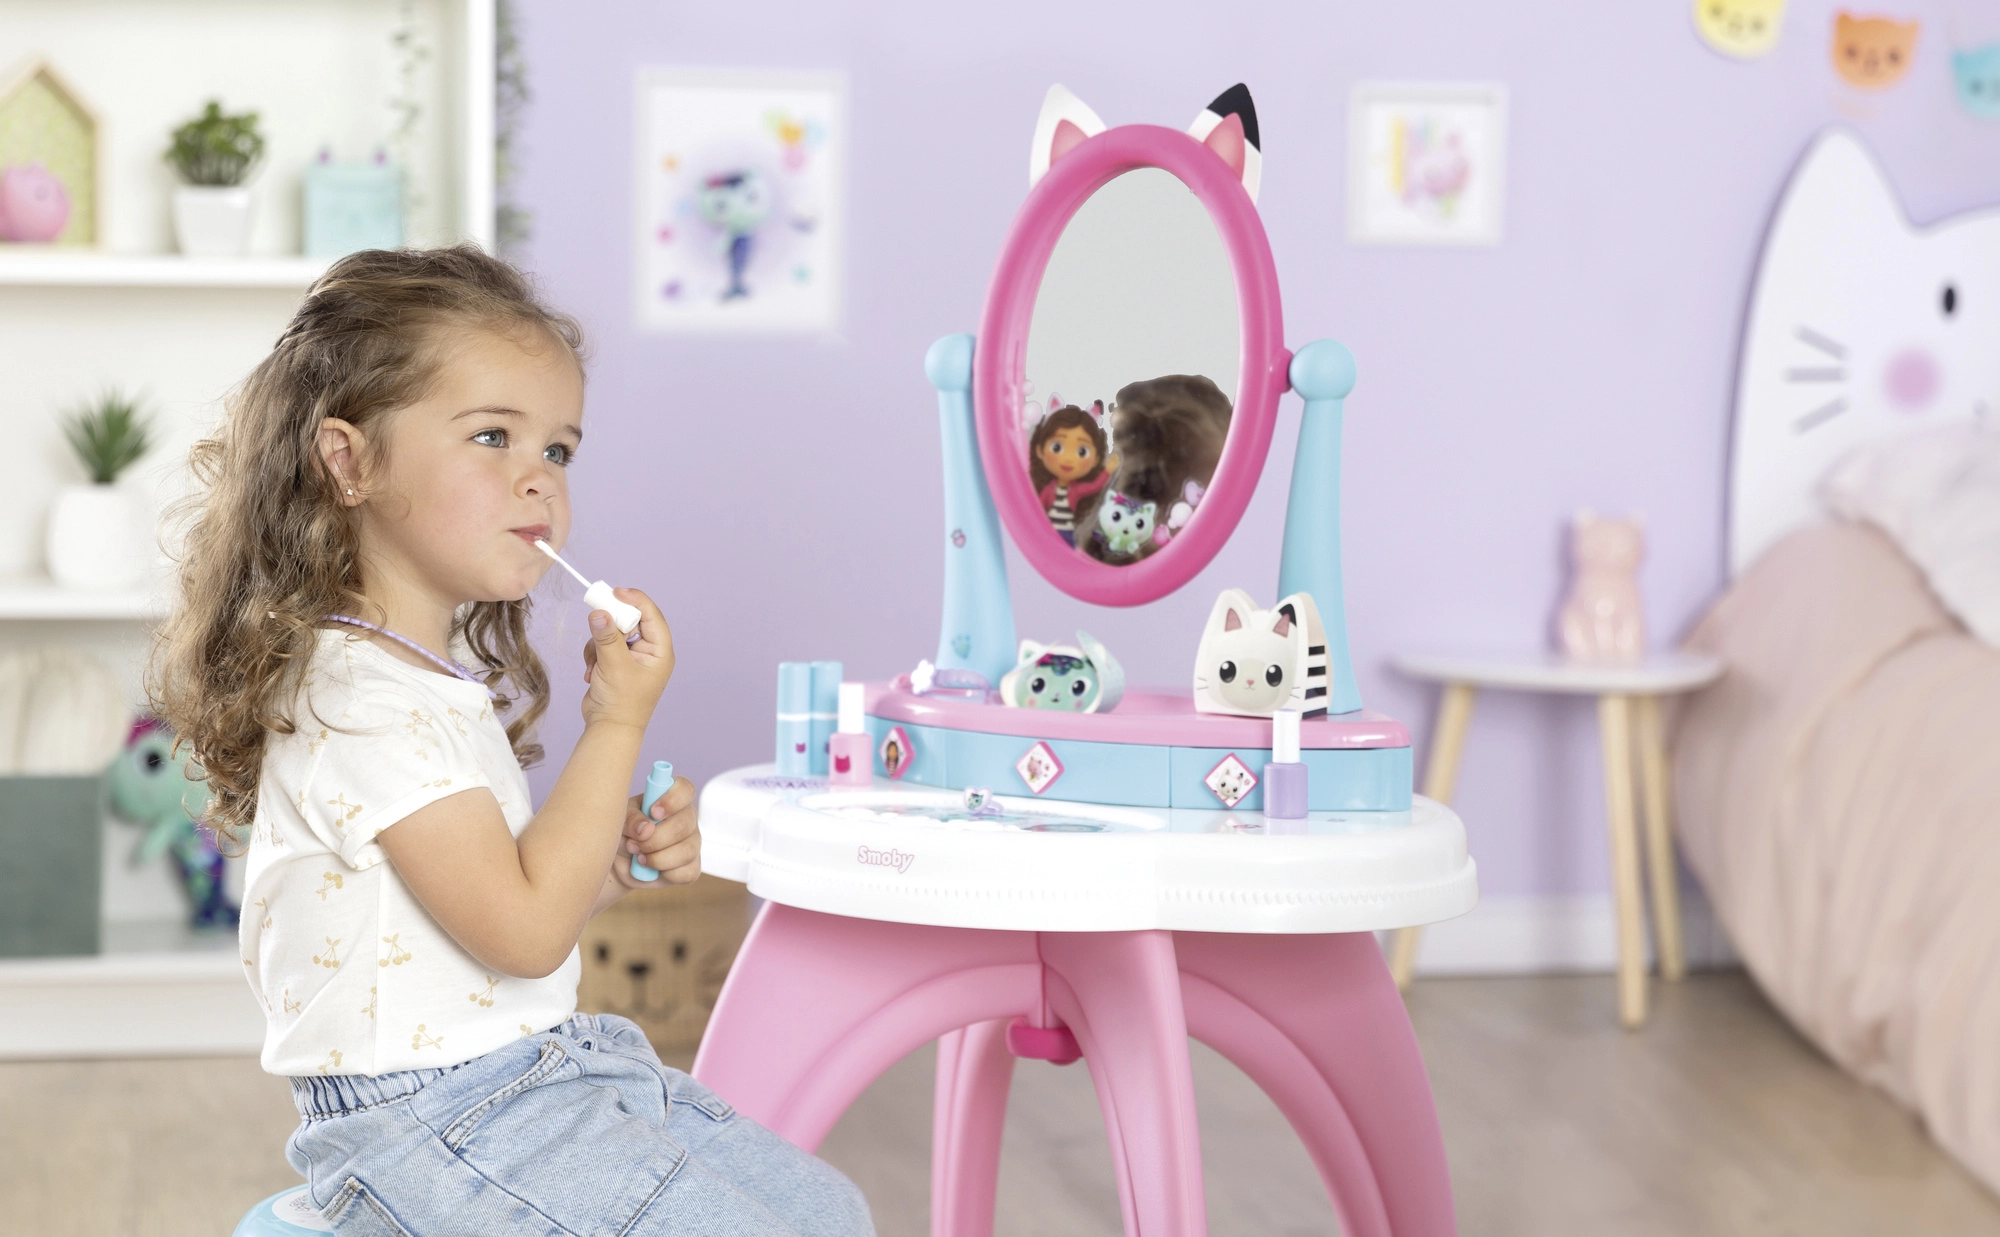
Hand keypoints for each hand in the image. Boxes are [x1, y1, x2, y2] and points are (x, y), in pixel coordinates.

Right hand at [579, 589, 673, 730]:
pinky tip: (591, 672)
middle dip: (610, 627)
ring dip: (598, 644)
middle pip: (630, 621)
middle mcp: (649, 651)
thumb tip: (599, 613)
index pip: (652, 615)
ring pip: (612, 632)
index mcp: (660, 651)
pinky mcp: (616, 662)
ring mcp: (632, 656)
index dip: (635, 600)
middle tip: (597, 625)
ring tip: (595, 664)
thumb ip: (607, 637)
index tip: (615, 592)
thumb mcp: (614, 665)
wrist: (608, 728)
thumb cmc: (621, 702)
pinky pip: (603, 644)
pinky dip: (594, 654)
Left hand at [613, 776, 700, 887]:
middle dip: (656, 839)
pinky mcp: (691, 867)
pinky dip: (665, 873)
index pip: (685, 789)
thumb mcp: (618, 821)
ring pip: (687, 850)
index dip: (673, 799)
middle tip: (633, 844)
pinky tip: (651, 869)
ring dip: (658, 858)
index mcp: (670, 799)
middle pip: (685, 824)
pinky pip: (687, 872)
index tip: (653, 812)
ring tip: (638, 858)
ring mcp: (692, 843)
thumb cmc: (621, 833)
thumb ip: (630, 819)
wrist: (617, 862)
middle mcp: (686, 818)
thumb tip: (646, 828)